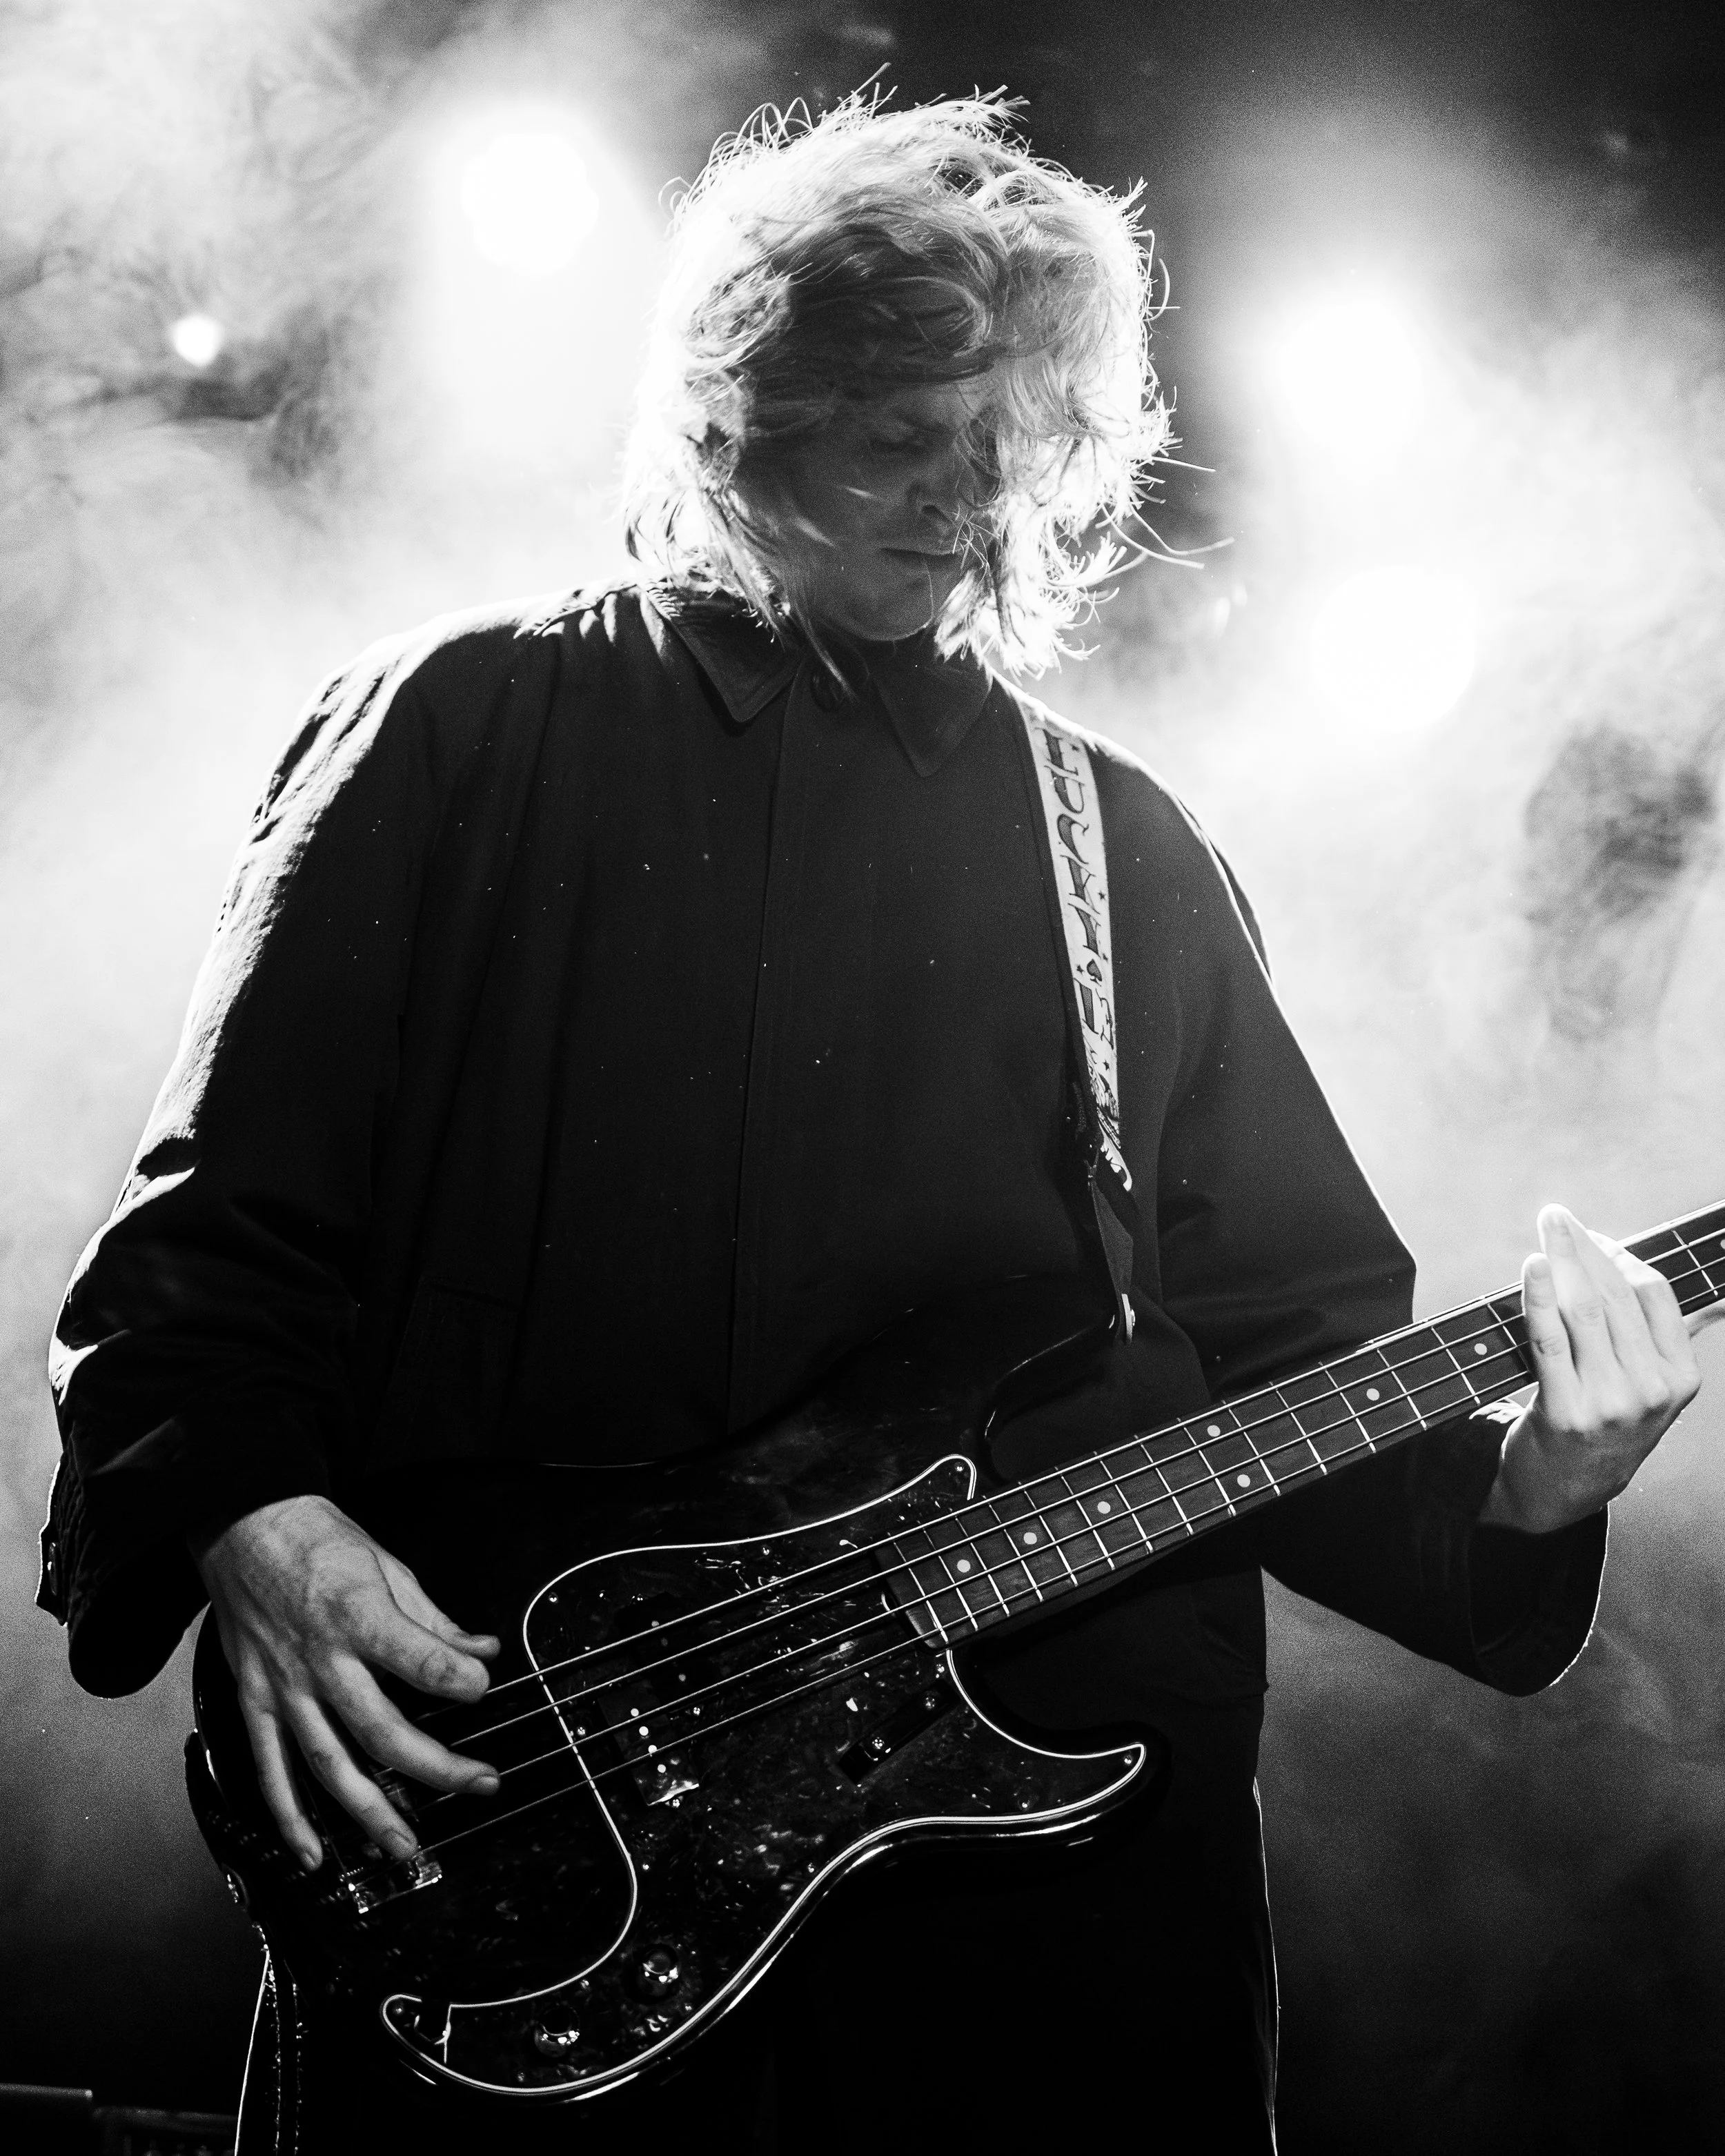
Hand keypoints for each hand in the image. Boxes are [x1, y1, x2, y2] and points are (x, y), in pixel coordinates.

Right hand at [192, 1494, 501, 1870]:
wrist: (241, 1524)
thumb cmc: (314, 1539)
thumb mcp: (387, 1565)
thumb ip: (434, 1618)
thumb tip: (483, 1649)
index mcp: (358, 1616)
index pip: (421, 1660)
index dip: (459, 1679)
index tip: (483, 1689)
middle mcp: (320, 1660)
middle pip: (383, 1729)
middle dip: (437, 1767)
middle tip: (479, 1784)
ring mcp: (283, 1687)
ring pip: (329, 1764)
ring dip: (369, 1812)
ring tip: (405, 1846)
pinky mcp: (254, 1701)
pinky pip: (270, 1768)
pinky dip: (289, 1817)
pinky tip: (313, 1853)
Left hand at [1480, 1204, 1702, 1534]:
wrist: (1566, 1488)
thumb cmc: (1608, 1421)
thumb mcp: (1654, 1390)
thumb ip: (1672, 1339)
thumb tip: (1715, 1300)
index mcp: (1681, 1378)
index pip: (1654, 1295)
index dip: (1620, 1255)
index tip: (1590, 1234)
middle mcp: (1652, 1391)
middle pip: (1616, 1297)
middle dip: (1584, 1247)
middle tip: (1555, 1215)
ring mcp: (1610, 1404)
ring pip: (1584, 1312)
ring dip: (1561, 1261)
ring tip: (1545, 1228)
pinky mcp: (1565, 1413)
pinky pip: (1549, 1341)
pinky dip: (1538, 1297)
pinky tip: (1531, 1266)